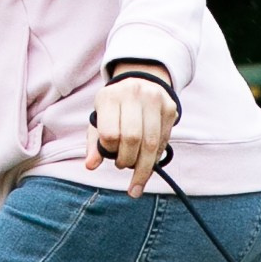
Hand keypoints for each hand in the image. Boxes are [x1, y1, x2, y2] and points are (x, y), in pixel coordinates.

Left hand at [86, 63, 176, 198]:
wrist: (140, 83)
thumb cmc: (115, 108)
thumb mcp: (99, 121)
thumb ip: (94, 144)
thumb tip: (90, 166)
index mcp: (109, 97)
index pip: (110, 133)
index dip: (109, 150)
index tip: (109, 154)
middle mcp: (133, 94)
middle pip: (132, 139)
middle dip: (128, 161)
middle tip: (122, 166)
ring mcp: (154, 99)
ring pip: (151, 143)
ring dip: (144, 167)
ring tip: (137, 178)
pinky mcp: (170, 107)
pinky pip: (163, 141)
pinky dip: (156, 158)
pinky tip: (149, 163)